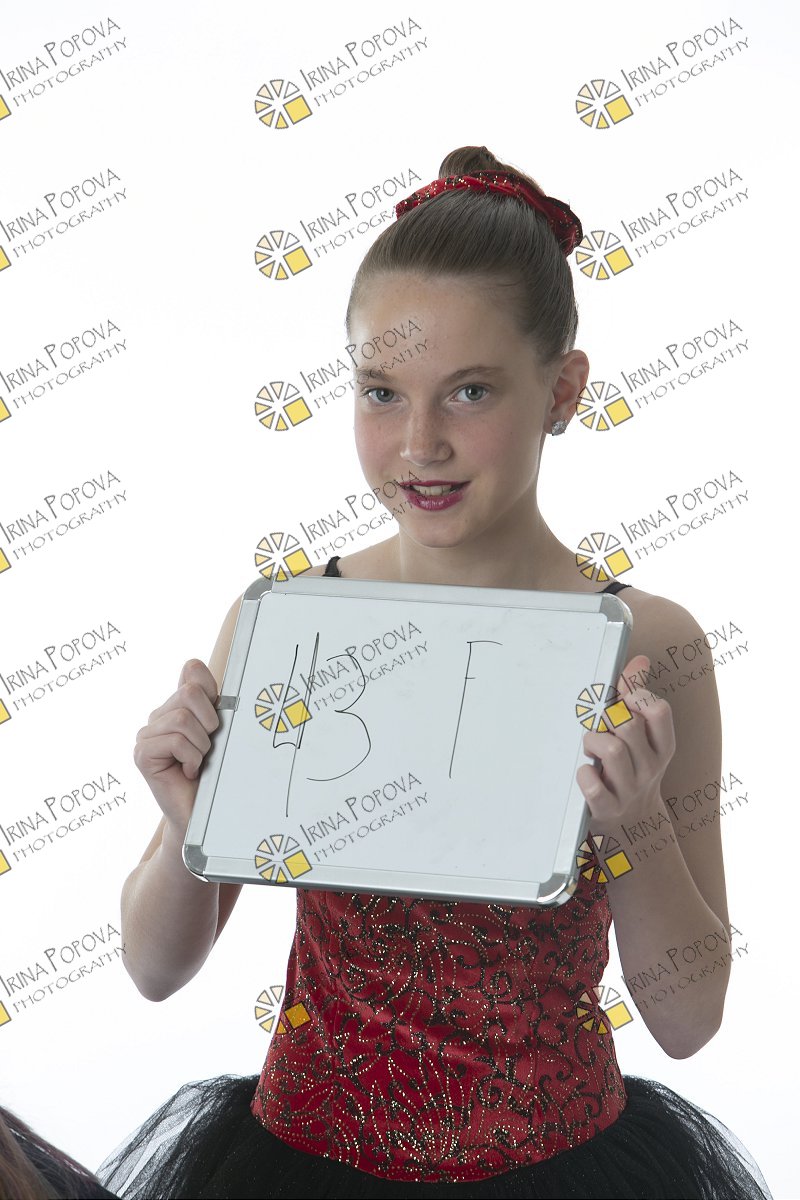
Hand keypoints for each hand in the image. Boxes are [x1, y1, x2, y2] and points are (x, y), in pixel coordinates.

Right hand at [133, 659, 219, 837]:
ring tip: (198, 763)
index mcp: (176, 706)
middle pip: (190, 693)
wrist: (203, 814)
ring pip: (182, 718)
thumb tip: (193, 664)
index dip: (211, 692)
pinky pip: (174, 740)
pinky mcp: (142, 754)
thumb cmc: (214, 773)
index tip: (215, 721)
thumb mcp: (218, 731)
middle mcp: (157, 717)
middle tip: (208, 749)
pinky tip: (189, 772)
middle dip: (210, 723)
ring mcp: (146, 735)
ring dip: (201, 745)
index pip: (192, 672)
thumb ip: (208, 699)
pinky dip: (191, 757)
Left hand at [576, 655, 676, 829]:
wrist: (631, 829)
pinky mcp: (608, 810)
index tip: (621, 701)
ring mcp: (630, 791)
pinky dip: (584, 774)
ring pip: (612, 751)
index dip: (636, 697)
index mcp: (661, 747)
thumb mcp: (641, 738)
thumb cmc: (630, 770)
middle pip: (628, 726)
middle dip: (605, 718)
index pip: (659, 711)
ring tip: (589, 747)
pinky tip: (584, 772)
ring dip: (592, 741)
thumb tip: (639, 660)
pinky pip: (593, 786)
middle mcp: (651, 768)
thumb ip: (635, 697)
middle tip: (597, 725)